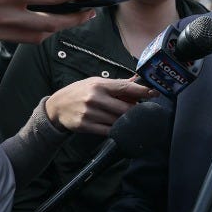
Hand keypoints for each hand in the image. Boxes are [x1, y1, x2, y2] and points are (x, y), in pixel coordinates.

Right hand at [44, 77, 159, 133]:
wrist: (57, 106)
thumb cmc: (79, 92)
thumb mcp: (96, 83)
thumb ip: (117, 84)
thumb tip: (138, 80)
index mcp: (99, 85)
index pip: (126, 88)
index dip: (142, 91)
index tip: (154, 93)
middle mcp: (95, 98)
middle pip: (125, 108)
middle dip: (135, 111)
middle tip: (141, 111)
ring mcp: (90, 113)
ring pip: (118, 121)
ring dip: (126, 122)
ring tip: (127, 119)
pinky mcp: (86, 125)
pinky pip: (108, 131)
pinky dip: (116, 130)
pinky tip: (117, 128)